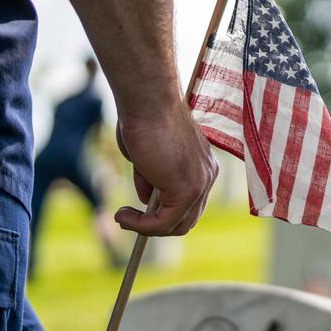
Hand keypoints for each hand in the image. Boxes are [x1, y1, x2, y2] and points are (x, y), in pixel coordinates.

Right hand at [114, 107, 218, 235]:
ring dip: (146, 228)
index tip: (136, 209)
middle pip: (188, 218)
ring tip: (122, 216)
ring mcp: (200, 184)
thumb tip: (147, 200)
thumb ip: (152, 178)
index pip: (189, 202)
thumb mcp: (148, 156)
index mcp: (202, 165)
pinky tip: (123, 215)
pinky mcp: (187, 191)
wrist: (148, 102)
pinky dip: (141, 226)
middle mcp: (207, 175)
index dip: (163, 211)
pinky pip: (164, 223)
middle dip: (156, 224)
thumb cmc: (144, 119)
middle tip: (127, 217)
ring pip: (177, 225)